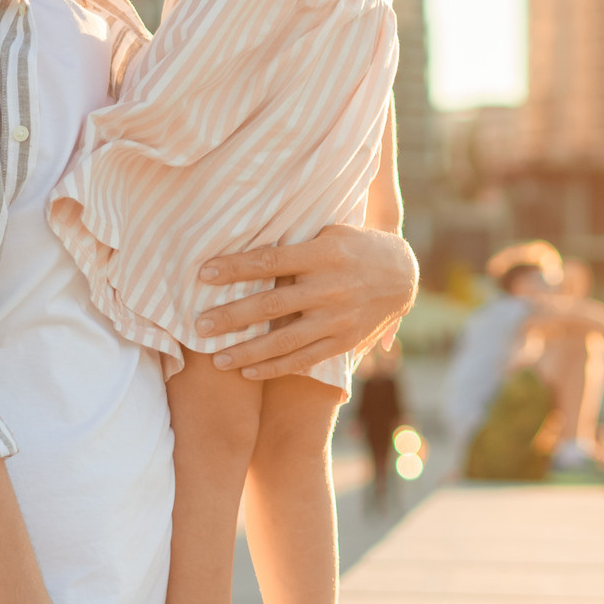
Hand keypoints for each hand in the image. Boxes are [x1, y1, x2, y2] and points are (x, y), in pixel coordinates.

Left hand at [194, 224, 418, 379]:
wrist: (403, 274)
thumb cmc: (354, 246)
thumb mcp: (330, 232)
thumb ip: (295, 244)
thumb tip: (248, 246)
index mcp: (323, 254)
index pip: (270, 261)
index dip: (235, 268)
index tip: (203, 274)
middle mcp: (330, 288)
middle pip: (272, 305)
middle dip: (232, 316)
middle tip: (200, 325)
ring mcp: (337, 318)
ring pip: (285, 340)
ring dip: (247, 351)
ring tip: (216, 359)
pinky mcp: (343, 341)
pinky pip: (304, 359)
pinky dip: (274, 367)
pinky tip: (247, 371)